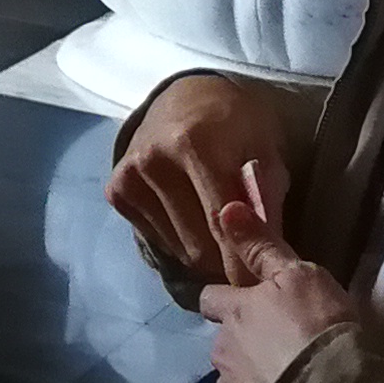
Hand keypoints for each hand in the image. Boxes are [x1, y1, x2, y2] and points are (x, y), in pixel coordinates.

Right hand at [106, 70, 298, 292]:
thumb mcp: (267, 152)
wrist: (190, 95)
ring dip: (201, 251)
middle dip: (224, 260)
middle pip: (196, 244)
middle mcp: (153, 160)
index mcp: (194, 145)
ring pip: (176, 248)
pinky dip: (178, 239)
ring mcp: (129, 175)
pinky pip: (155, 239)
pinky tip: (190, 217)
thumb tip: (266, 251)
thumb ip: (267, 199)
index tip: (257, 287)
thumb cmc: (238, 124)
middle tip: (243, 255)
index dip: (240, 263)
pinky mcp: (116, 189)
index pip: (219, 222)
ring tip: (218, 232)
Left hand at [206, 178, 360, 382]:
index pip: (211, 299)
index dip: (226, 301)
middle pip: (225, 345)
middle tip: (282, 355)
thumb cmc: (322, 328)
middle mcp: (221, 352)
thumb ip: (263, 246)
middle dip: (245, 349)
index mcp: (232, 313)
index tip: (243, 306)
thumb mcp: (301, 276)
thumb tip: (224, 208)